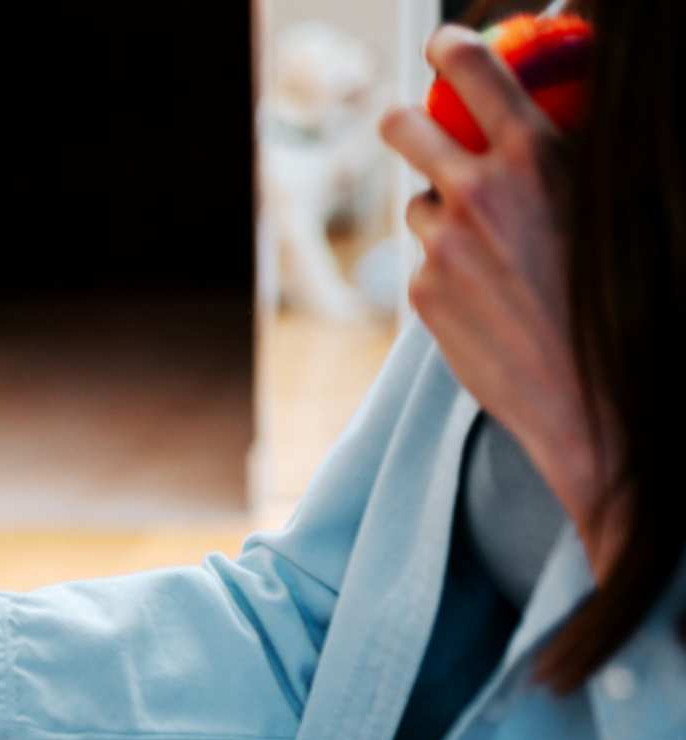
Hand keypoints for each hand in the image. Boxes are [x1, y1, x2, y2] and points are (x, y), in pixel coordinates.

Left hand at [381, 26, 615, 564]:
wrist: (597, 399)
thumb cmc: (632, 300)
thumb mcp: (624, 205)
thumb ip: (576, 153)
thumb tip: (557, 117)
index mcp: (536, 157)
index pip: (473, 68)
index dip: (450, 48)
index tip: (445, 46)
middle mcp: (477, 194)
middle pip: (401, 124)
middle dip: (409, 120)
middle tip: (423, 127)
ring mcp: (442, 246)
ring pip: (419, 202)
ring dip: (443, 210)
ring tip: (496, 246)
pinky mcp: (423, 294)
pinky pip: (426, 259)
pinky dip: (449, 265)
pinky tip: (494, 294)